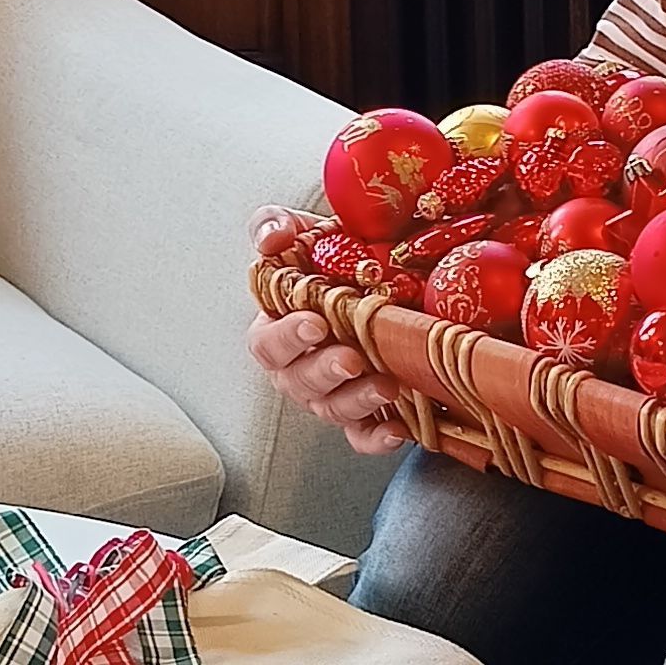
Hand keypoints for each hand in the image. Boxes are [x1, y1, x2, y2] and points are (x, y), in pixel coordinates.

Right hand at [246, 205, 409, 454]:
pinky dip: (377, 439)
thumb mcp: (307, 230)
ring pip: (334, 410)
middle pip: (299, 382)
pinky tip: (398, 431)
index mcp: (278, 328)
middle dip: (325, 371)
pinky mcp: (367, 413)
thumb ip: (276, 225)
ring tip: (386, 386)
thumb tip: (271, 239)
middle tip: (351, 358)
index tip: (315, 323)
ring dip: (357, 401)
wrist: (386, 271)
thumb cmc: (335, 254)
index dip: (287, 337)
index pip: (267, 344)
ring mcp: (333, 393)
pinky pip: (363, 436)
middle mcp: (300, 368)